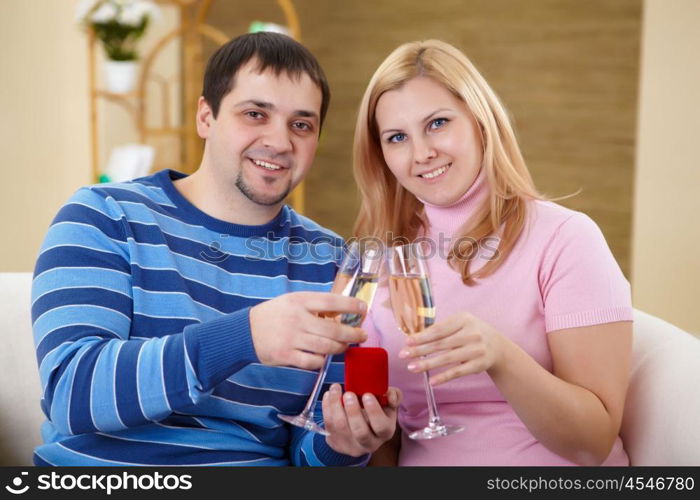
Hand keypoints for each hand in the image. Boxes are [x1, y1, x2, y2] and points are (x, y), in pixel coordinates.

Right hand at [249, 292, 366, 368]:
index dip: (351, 305)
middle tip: (362, 335)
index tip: (363, 309)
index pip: (331, 301)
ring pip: (326, 347)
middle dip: (352, 333)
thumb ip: (315, 305)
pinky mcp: (286, 355)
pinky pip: (313, 361)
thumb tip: (343, 312)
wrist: (245, 331)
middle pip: (333, 329)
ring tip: (345, 346)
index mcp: (299, 301)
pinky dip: (322, 360)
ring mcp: (292, 338)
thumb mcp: (293, 301)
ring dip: (341, 348)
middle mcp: (297, 318)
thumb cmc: (274, 314)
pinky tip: (324, 356)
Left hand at [321, 384, 401, 456]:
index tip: (367, 395)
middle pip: (360, 432)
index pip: (381, 427)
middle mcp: (369, 442)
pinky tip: (329, 395)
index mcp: (385, 432)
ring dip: (336, 405)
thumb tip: (388, 393)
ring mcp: (350, 444)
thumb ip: (393, 396)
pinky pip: (328, 425)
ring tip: (335, 388)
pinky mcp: (335, 442)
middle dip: (353, 411)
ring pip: (340, 427)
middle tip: (349, 394)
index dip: (374, 411)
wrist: (360, 428)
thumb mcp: (388, 406)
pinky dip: (327, 407)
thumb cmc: (376, 413)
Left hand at [399, 312, 505, 384]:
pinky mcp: (479, 365)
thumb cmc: (471, 333)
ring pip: (447, 358)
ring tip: (411, 367)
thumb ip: (441, 329)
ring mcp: (476, 350)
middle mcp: (472, 333)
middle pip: (441, 344)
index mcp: (464, 319)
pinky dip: (443, 377)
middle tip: (403, 355)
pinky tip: (431, 380)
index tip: (407, 342)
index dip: (422, 336)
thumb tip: (415, 338)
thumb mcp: (460, 324)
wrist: (498, 347)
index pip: (439, 329)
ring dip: (428, 364)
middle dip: (420, 350)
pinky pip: (458, 372)